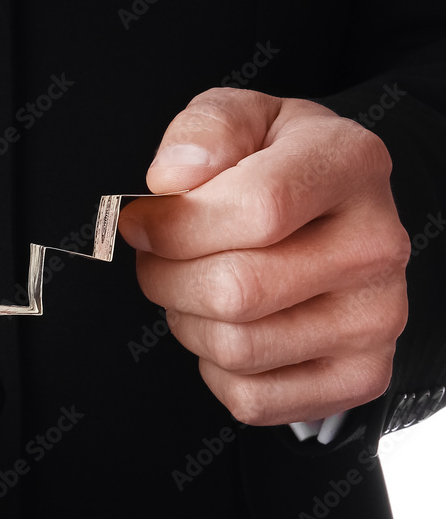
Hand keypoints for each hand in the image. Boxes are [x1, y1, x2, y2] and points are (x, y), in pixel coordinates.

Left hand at [118, 88, 409, 425]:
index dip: (177, 225)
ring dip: (187, 322)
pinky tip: (230, 327)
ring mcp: (375, 319)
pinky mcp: (360, 375)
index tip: (143, 222)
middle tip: (160, 259)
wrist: (336, 216)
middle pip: (235, 291)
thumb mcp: (242, 120)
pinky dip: (215, 369)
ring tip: (195, 288)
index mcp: (349, 164)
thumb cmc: (277, 168)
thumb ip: (205, 130)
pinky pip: (251, 398)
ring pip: (236, 348)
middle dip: (167, 277)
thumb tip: (175, 177)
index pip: (259, 209)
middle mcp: (375, 245)